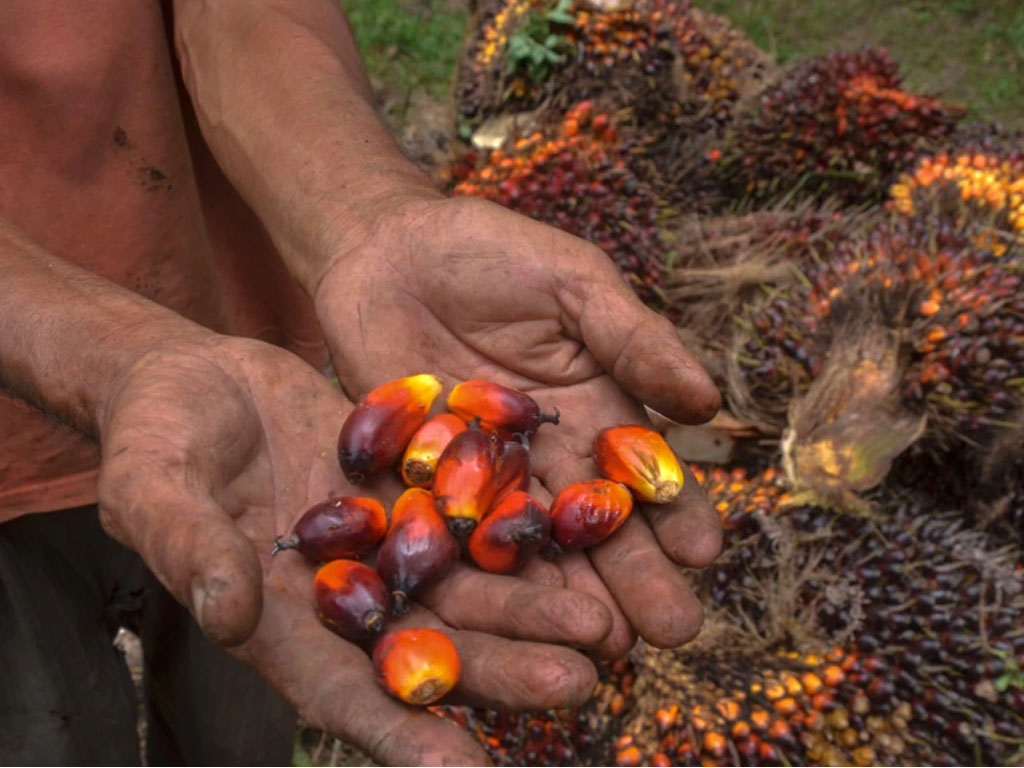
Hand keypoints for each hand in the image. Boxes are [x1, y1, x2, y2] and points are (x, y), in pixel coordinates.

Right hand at [94, 334, 615, 764]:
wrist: (194, 377)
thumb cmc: (153, 440)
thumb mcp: (152, 488)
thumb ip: (192, 548)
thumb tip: (234, 613)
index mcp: (279, 622)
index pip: (344, 692)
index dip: (403, 734)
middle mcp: (345, 596)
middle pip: (430, 646)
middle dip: (501, 670)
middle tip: (577, 680)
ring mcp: (383, 541)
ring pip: (465, 586)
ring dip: (530, 609)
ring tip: (599, 624)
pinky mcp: (407, 487)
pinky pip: (469, 511)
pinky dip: (516, 529)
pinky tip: (574, 538)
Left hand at [315, 195, 723, 656]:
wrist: (386, 248)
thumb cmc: (491, 253)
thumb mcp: (573, 283)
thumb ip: (632, 338)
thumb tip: (708, 402)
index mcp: (594, 409)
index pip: (644, 471)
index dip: (677, 511)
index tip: (705, 551)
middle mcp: (546, 457)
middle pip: (594, 526)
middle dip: (635, 577)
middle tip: (672, 631)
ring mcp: (481, 478)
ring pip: (530, 548)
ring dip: (565, 596)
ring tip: (601, 645)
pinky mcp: (418, 484)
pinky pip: (448, 535)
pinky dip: (473, 576)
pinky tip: (500, 618)